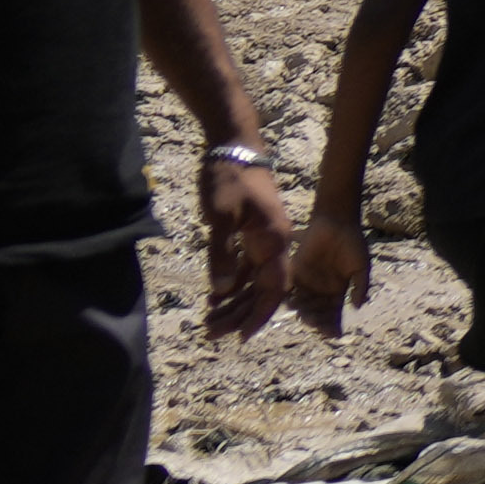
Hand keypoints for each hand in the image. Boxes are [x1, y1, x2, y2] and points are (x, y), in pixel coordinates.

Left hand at [194, 149, 297, 338]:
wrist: (234, 145)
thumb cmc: (228, 179)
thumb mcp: (219, 217)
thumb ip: (221, 255)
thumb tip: (219, 291)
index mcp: (274, 241)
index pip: (273, 289)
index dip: (259, 315)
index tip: (242, 337)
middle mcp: (275, 243)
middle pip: (262, 289)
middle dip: (238, 314)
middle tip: (212, 334)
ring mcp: (264, 237)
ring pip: (252, 279)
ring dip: (233, 301)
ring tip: (209, 321)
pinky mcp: (252, 231)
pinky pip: (245, 265)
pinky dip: (231, 281)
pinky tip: (214, 295)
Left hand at [280, 208, 369, 332]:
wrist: (336, 220)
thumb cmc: (353, 242)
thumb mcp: (362, 266)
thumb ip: (360, 286)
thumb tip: (357, 307)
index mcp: (338, 291)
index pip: (334, 314)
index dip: (333, 326)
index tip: (333, 332)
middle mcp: (322, 289)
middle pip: (317, 313)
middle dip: (316, 321)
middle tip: (316, 321)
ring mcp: (308, 281)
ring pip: (302, 305)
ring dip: (303, 312)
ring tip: (305, 313)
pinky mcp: (295, 270)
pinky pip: (290, 289)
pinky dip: (290, 298)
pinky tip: (293, 302)